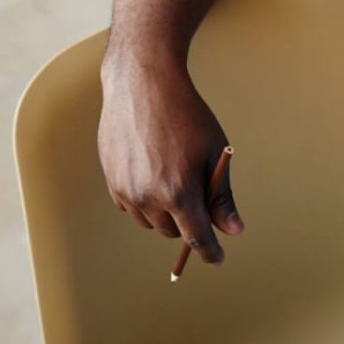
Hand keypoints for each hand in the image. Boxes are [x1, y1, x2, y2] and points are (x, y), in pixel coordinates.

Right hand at [98, 52, 241, 263]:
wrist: (143, 85)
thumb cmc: (187, 117)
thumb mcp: (214, 154)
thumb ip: (221, 197)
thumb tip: (234, 231)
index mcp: (178, 191)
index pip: (196, 238)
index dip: (209, 252)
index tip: (217, 258)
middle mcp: (147, 196)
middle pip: (172, 231)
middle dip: (189, 223)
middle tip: (201, 196)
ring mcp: (124, 189)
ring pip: (150, 221)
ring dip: (166, 212)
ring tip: (176, 176)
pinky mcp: (110, 180)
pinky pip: (131, 206)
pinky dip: (145, 200)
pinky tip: (154, 171)